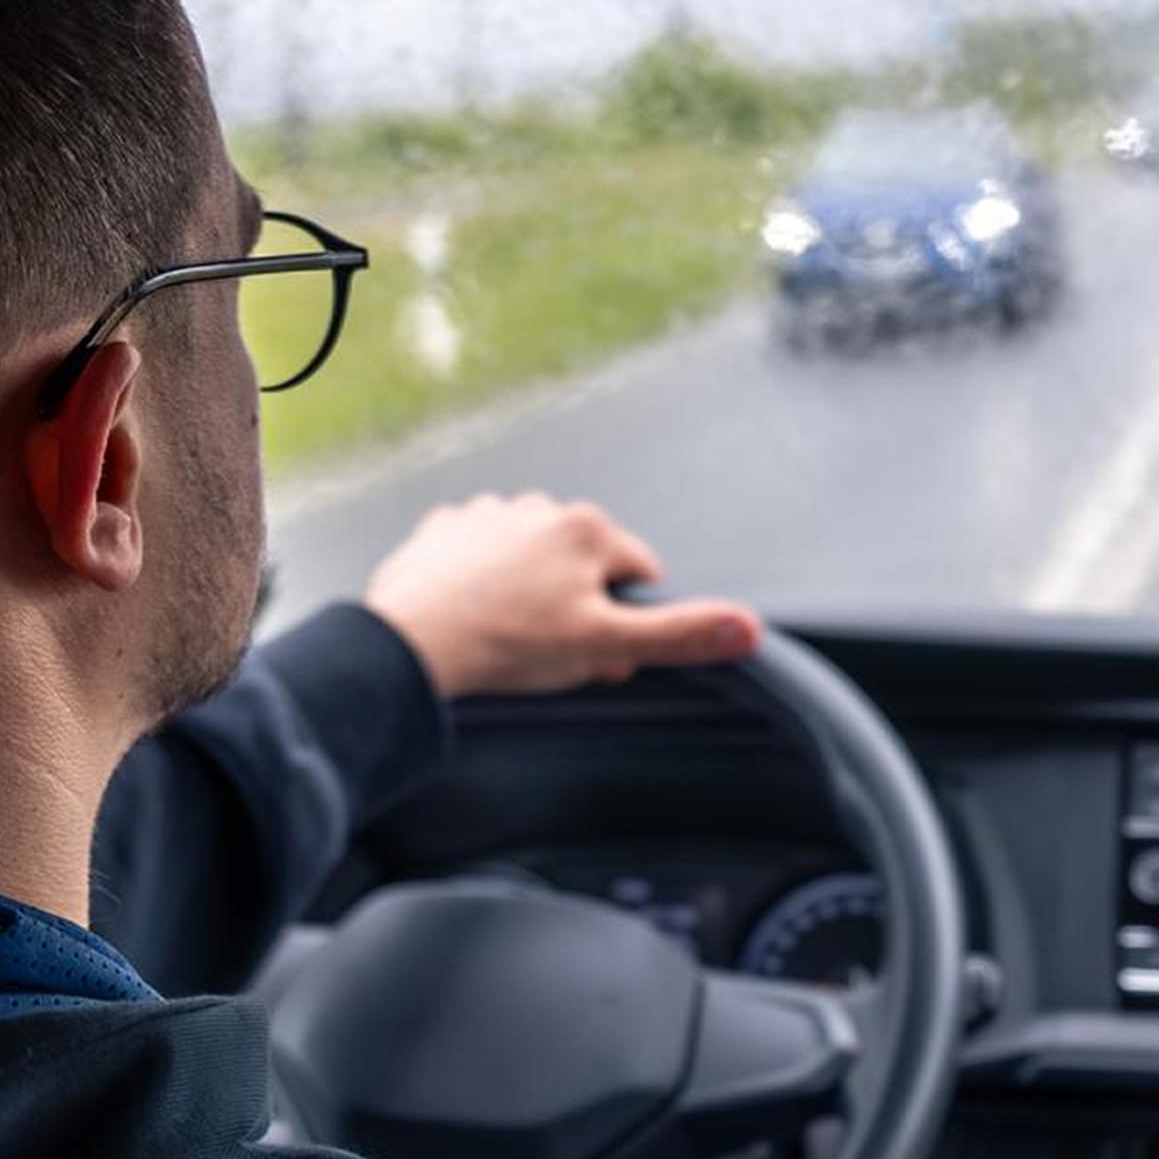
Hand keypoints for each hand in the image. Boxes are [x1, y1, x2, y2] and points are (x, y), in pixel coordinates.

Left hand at [358, 492, 760, 699]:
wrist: (411, 642)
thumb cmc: (505, 642)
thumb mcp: (606, 646)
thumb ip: (679, 635)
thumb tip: (746, 627)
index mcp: (588, 528)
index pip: (640, 575)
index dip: (627, 622)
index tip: (601, 650)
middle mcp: (540, 507)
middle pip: (585, 567)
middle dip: (579, 608)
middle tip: (552, 651)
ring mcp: (489, 515)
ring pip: (533, 560)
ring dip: (530, 592)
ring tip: (508, 636)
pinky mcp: (445, 530)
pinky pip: (481, 556)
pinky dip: (482, 583)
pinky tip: (474, 616)